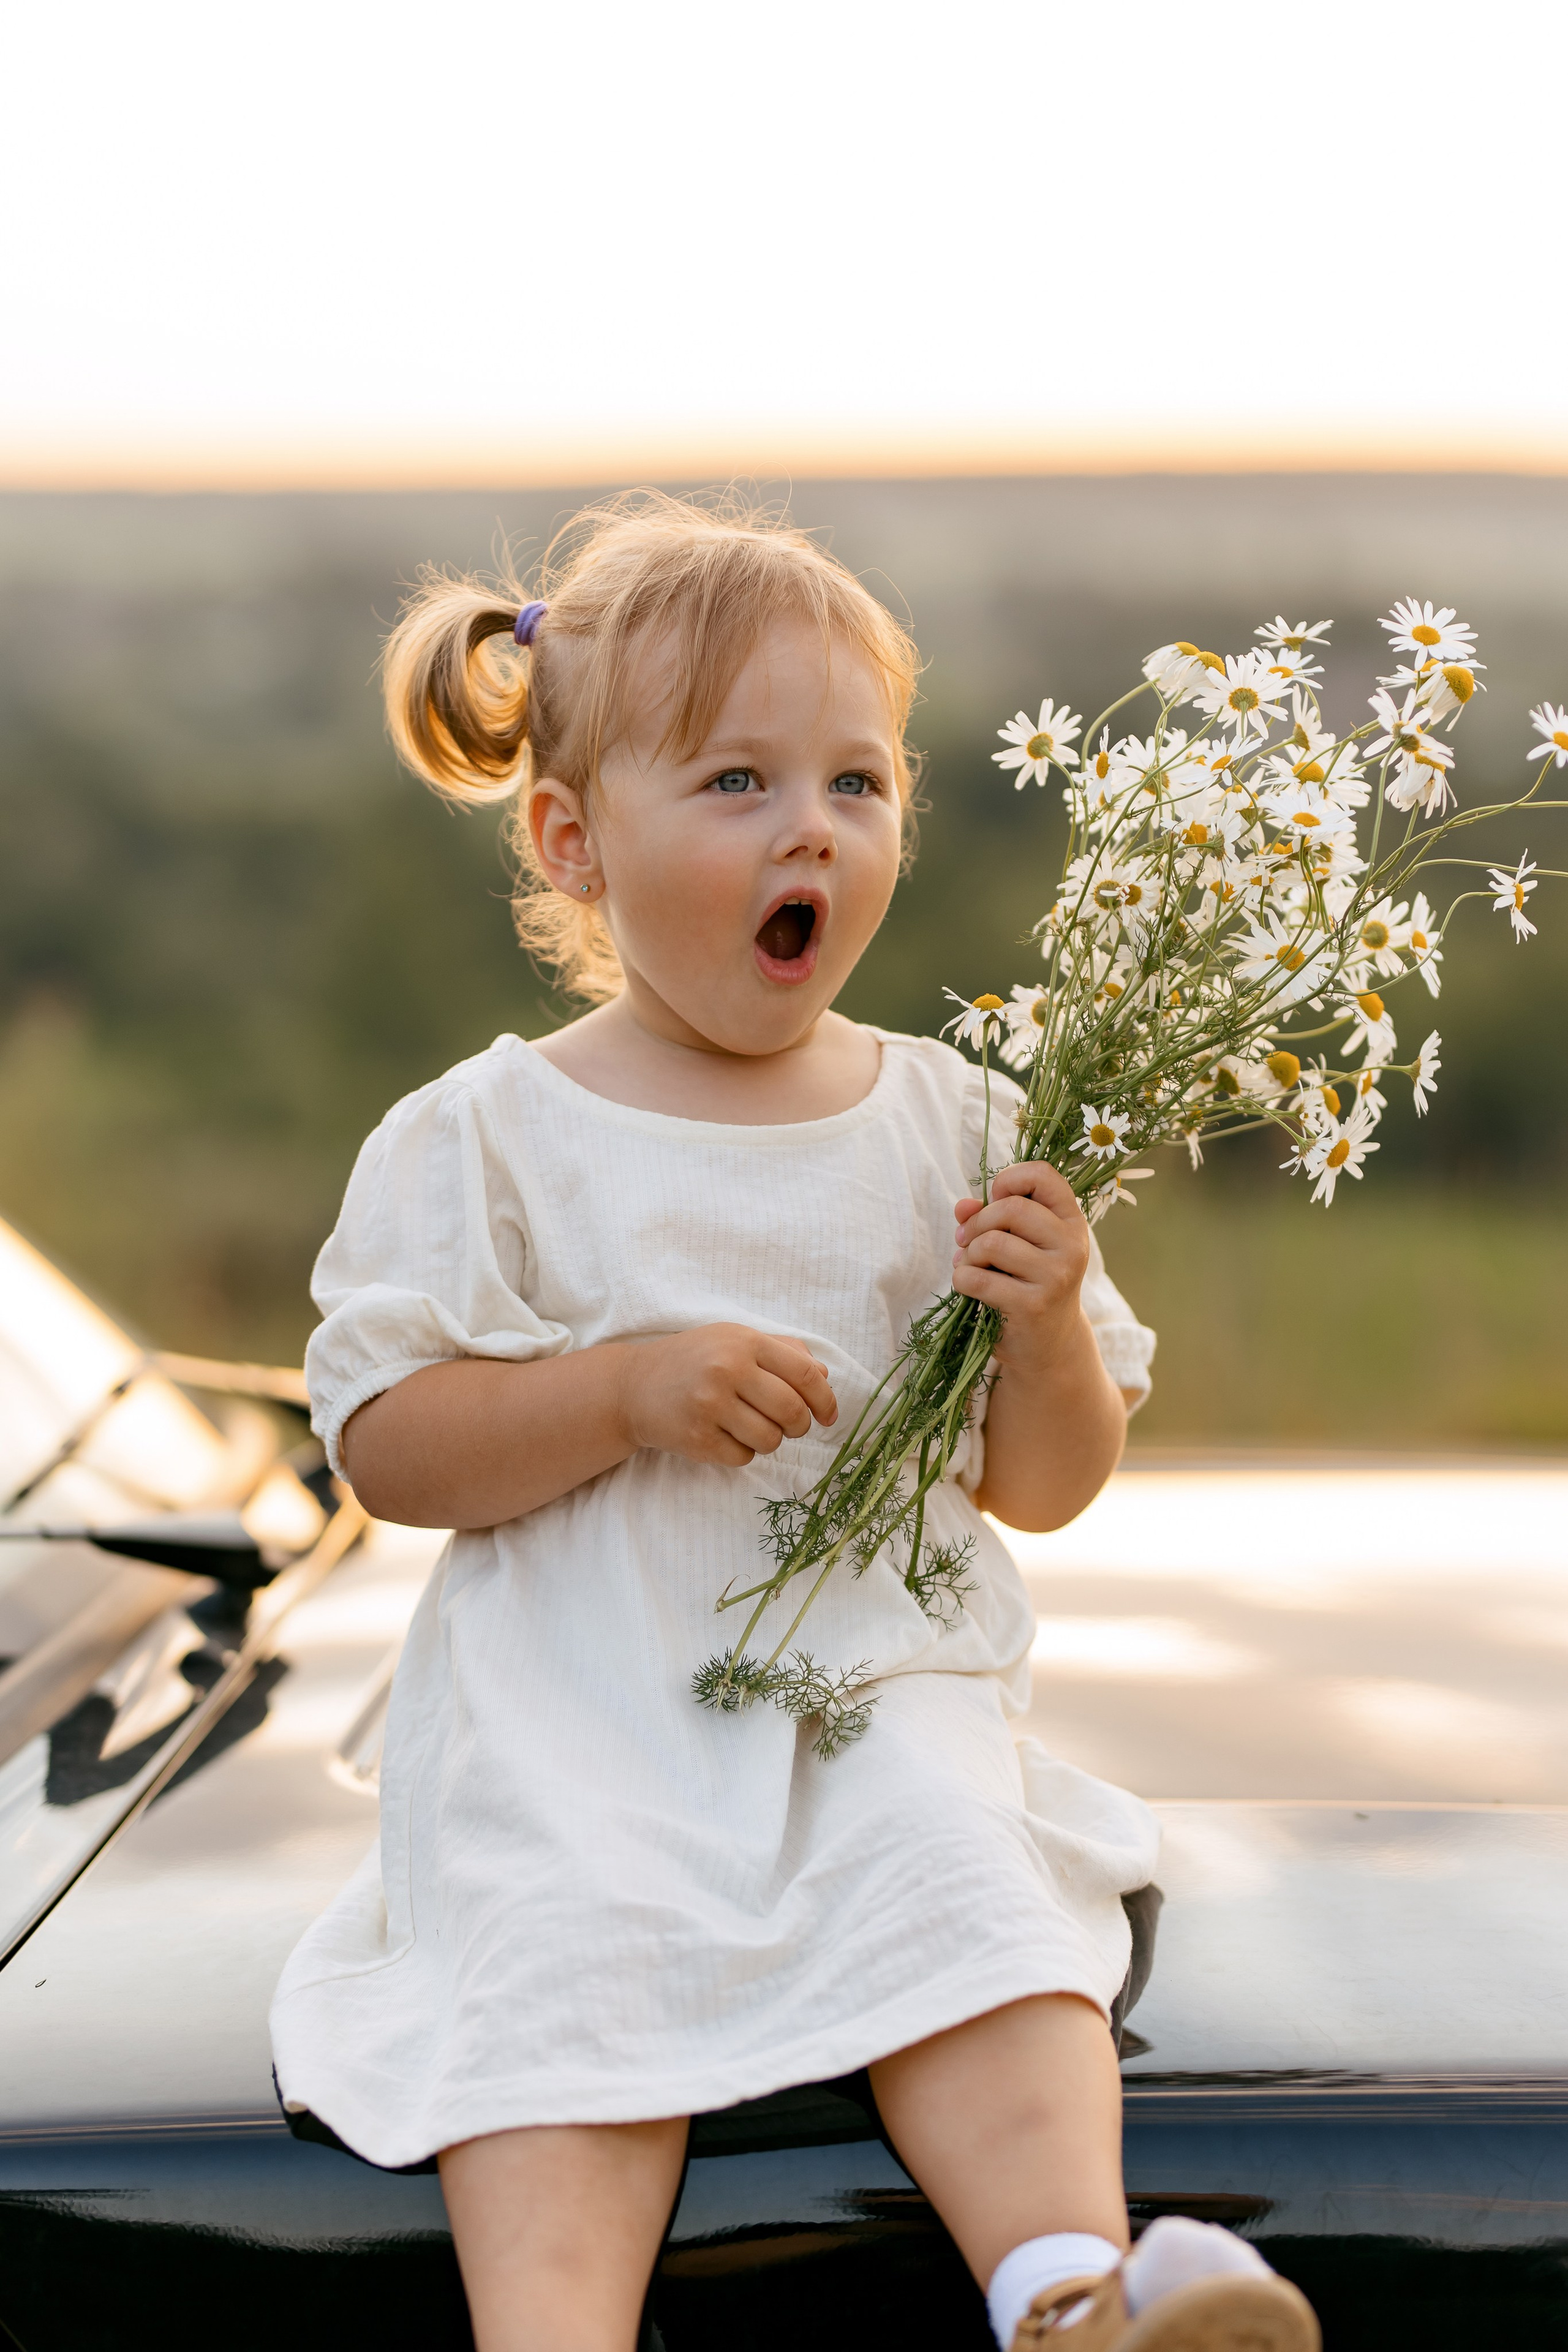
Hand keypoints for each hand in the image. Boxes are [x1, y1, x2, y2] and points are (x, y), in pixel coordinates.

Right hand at [619, 1324, 838, 1468]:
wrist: (634, 1385)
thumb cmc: (695, 1360)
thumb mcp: (735, 1340)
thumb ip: (784, 1351)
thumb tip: (825, 1377)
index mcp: (744, 1341)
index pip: (804, 1374)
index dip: (825, 1399)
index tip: (829, 1416)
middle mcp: (727, 1370)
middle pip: (792, 1412)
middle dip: (800, 1426)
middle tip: (791, 1426)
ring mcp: (709, 1405)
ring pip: (771, 1439)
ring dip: (770, 1440)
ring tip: (750, 1427)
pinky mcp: (696, 1438)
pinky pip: (743, 1456)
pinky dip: (742, 1452)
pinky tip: (724, 1435)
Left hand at [952, 1162, 1090, 1372]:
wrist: (1047, 1344)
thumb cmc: (1027, 1283)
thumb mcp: (1017, 1244)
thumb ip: (989, 1217)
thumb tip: (962, 1207)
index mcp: (1071, 1221)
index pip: (1043, 1175)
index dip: (1008, 1179)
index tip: (995, 1199)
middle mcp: (1071, 1245)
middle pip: (1010, 1208)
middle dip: (977, 1223)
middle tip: (967, 1241)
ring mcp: (1056, 1276)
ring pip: (991, 1243)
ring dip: (969, 1256)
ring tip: (971, 1267)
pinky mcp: (1034, 1305)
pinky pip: (977, 1279)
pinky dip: (962, 1280)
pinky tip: (969, 1288)